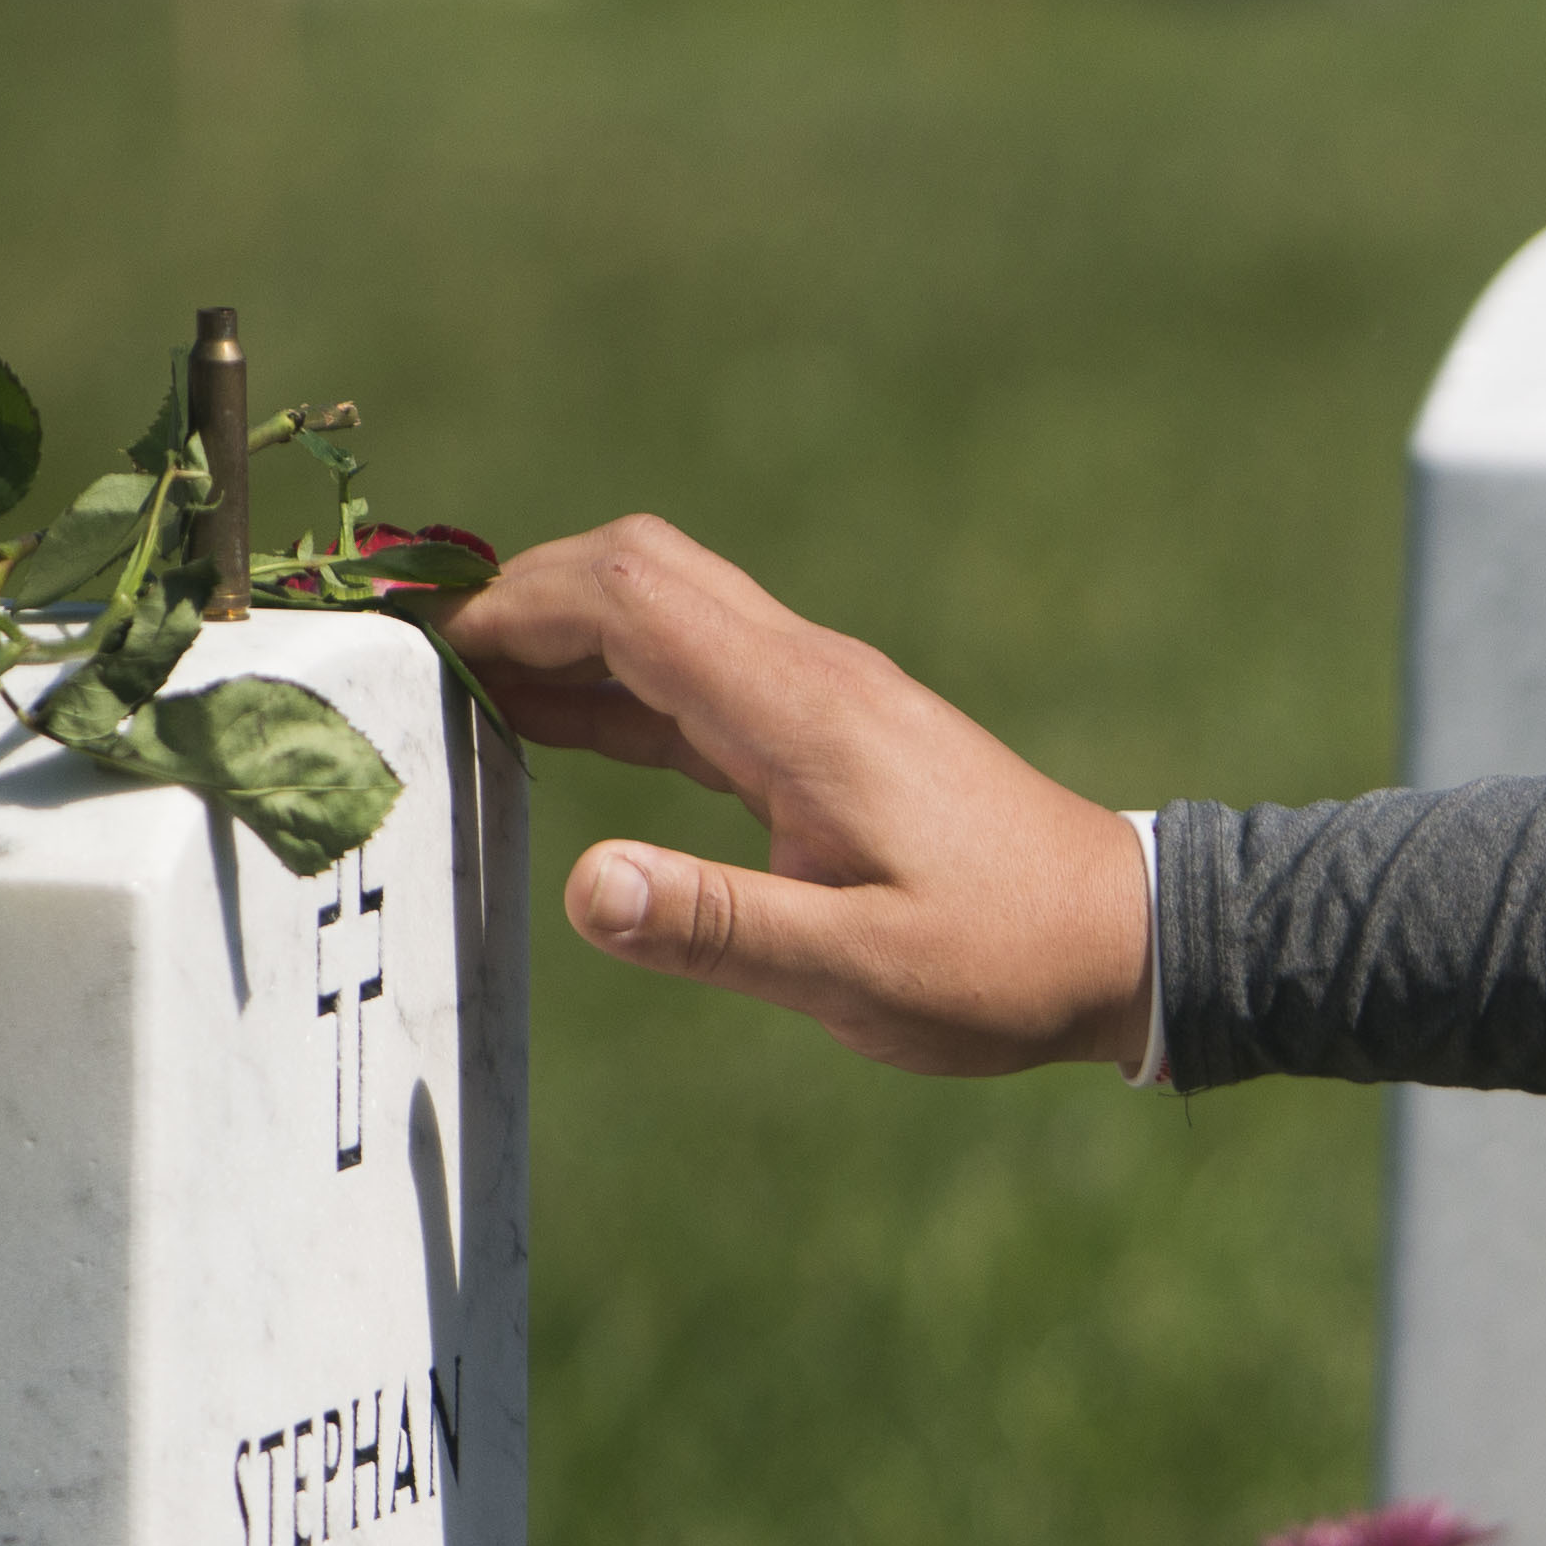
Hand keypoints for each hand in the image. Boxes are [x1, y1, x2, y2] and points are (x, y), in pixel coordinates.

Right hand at [443, 516, 1151, 1077]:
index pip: (630, 597)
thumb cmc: (1002, 966)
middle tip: (423, 669)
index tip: (425, 654)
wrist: (1123, 942)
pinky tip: (548, 733)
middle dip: (523, 601)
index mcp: (803, 711)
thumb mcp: (859, 972)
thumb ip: (717, 928)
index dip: (515, 608)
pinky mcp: (825, 733)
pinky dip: (612, 691)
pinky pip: (694, 679)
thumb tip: (582, 890)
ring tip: (454, 698)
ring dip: (562, 641)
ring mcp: (819, 697)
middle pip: (638, 573)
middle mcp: (807, 676)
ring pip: (665, 615)